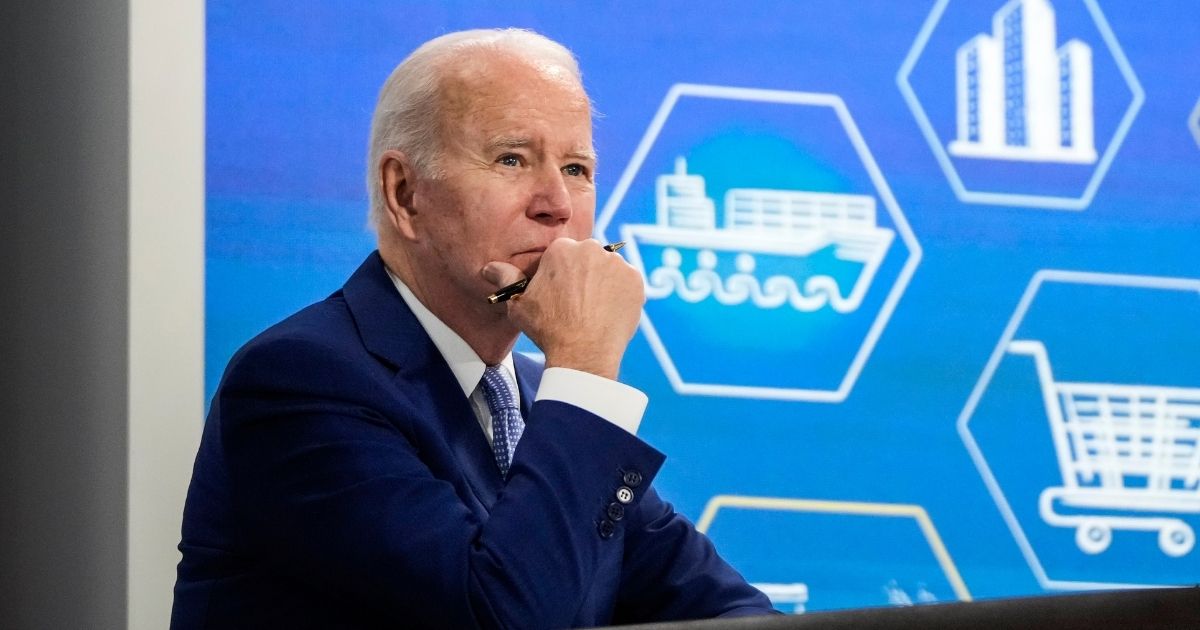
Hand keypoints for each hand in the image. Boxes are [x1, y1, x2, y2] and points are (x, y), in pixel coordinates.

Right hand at [482, 238, 643, 379]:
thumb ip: (505, 280)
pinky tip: (608, 312)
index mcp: (561, 249)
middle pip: (587, 258)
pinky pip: (627, 282)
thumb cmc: (548, 329)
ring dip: (603, 283)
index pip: (563, 255)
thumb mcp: (518, 304)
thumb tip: (488, 268)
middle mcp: (591, 249)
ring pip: (608, 269)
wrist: (583, 353)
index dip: (560, 275)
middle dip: (583, 275)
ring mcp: (616, 264)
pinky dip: (620, 294)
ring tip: (593, 310)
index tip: (560, 295)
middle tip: (578, 303)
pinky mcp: (635, 280)